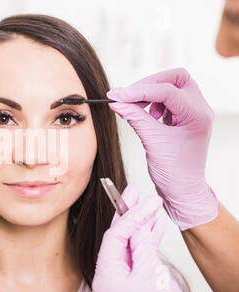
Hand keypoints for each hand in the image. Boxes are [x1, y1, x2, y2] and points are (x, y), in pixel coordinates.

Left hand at [90, 183, 189, 291]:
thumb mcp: (150, 274)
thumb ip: (143, 247)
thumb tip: (141, 227)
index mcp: (105, 274)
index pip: (115, 235)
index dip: (131, 215)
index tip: (147, 200)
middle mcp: (109, 276)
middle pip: (117, 237)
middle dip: (128, 214)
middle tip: (135, 192)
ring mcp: (121, 279)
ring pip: (129, 244)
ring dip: (141, 225)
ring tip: (149, 206)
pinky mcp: (133, 281)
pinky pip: (137, 256)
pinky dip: (147, 241)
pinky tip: (154, 227)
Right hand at [106, 68, 217, 230]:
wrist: (183, 189)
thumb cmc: (174, 172)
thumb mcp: (151, 142)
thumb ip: (134, 117)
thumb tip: (116, 102)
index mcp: (197, 115)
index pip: (166, 91)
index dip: (138, 91)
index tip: (116, 95)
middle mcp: (200, 109)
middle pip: (175, 78)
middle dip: (149, 84)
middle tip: (127, 96)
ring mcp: (193, 111)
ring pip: (172, 85)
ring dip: (151, 92)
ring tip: (137, 108)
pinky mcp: (184, 116)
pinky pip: (169, 98)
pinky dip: (153, 101)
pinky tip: (144, 114)